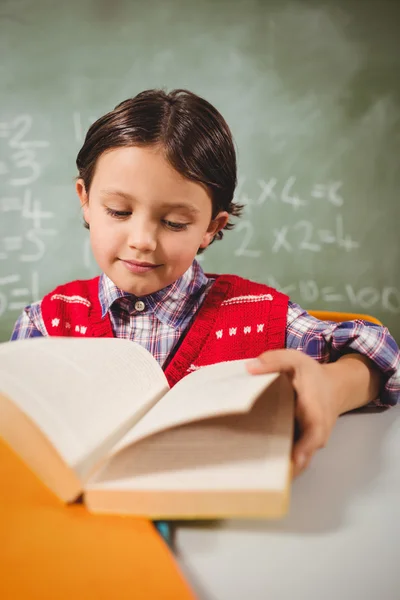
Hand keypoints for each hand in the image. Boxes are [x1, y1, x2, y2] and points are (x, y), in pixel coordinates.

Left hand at [247, 349, 339, 476]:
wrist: (333, 388)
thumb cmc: (313, 376)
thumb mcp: (296, 361)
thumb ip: (275, 360)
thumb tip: (249, 367)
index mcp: (315, 415)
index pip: (313, 437)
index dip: (303, 450)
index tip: (292, 461)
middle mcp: (313, 436)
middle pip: (299, 458)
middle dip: (279, 467)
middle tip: (252, 473)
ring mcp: (306, 444)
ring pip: (291, 461)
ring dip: (272, 466)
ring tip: (245, 471)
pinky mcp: (298, 445)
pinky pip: (287, 456)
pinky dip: (272, 459)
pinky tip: (248, 459)